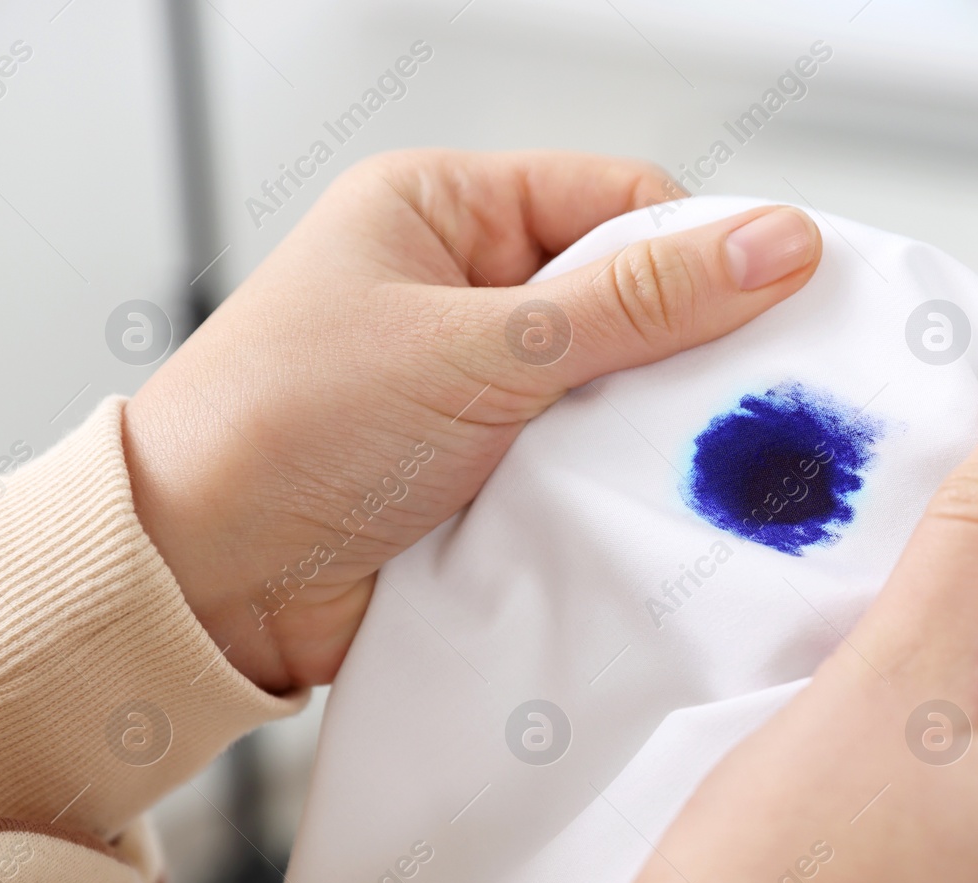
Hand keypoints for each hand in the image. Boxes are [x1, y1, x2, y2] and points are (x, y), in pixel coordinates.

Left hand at [123, 150, 820, 691]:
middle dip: (684, 350)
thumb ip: (633, 305)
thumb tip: (772, 244)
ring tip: (694, 459)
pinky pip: (585, 461)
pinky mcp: (488, 470)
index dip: (701, 249)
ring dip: (650, 428)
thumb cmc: (284, 430)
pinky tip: (647, 504)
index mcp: (444, 211)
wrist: (200, 584)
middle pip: (627, 298)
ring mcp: (478, 386)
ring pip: (616, 389)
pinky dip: (617, 483)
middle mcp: (465, 292)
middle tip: (751, 397)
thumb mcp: (479, 348)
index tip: (778, 300)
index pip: (615, 202)